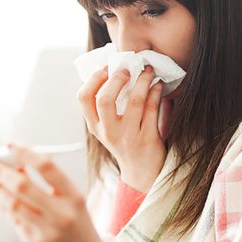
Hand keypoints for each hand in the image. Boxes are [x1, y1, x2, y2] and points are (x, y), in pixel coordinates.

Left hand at [0, 143, 120, 241]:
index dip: (25, 153)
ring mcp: (49, 233)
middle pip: (23, 186)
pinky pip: (16, 222)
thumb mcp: (73, 205)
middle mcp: (62, 214)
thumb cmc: (79, 229)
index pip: (47, 167)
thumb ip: (49, 187)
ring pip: (13, 205)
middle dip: (1, 172)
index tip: (9, 144)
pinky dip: (5, 206)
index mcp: (75, 198)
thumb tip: (18, 165)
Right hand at [77, 65, 166, 191]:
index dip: (94, 79)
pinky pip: (152, 109)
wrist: (142, 173)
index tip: (106, 68)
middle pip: (105, 100)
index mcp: (95, 126)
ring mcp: (129, 136)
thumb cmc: (124, 142)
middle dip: (117, 79)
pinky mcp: (148, 139)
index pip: (83, 98)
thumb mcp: (107, 128)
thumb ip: (104, 106)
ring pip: (135, 101)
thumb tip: (112, 69)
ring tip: (148, 71)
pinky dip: (156, 92)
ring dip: (143, 81)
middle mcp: (109, 132)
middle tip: (128, 70)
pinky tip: (157, 85)